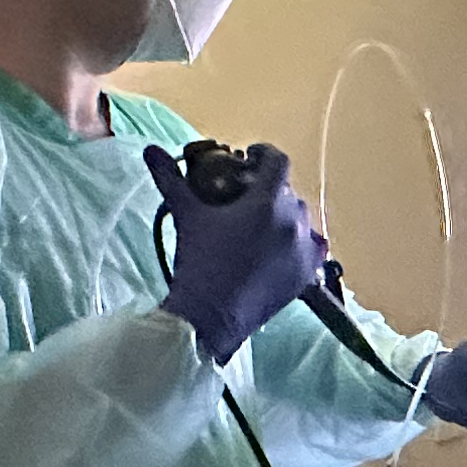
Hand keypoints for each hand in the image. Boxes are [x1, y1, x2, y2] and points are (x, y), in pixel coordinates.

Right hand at [146, 141, 325, 366]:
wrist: (210, 317)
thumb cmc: (198, 261)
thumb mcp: (186, 216)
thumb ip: (171, 179)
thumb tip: (151, 150)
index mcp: (267, 202)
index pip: (277, 161)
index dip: (263, 154)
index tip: (249, 158)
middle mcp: (293, 221)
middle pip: (288, 191)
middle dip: (269, 189)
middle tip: (246, 197)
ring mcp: (303, 250)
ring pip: (302, 219)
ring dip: (285, 215)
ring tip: (263, 223)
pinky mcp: (306, 275)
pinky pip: (315, 248)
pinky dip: (303, 242)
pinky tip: (286, 245)